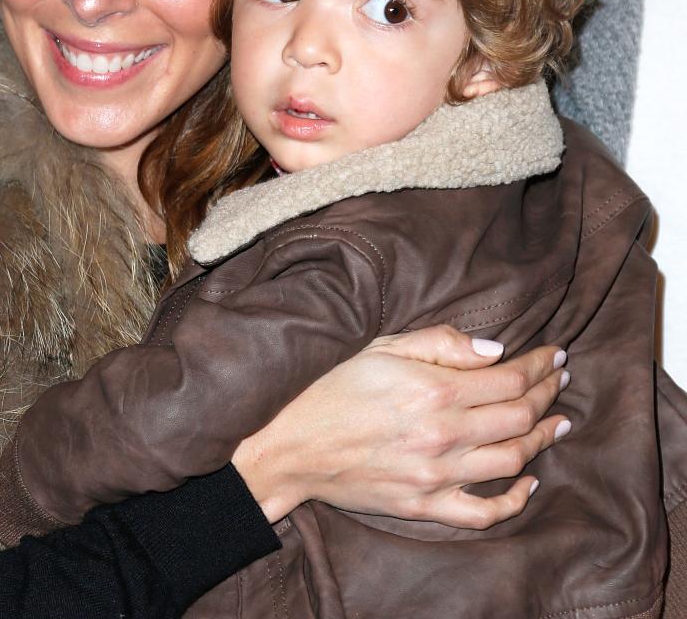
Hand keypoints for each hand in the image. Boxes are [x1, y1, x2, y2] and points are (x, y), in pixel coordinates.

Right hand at [232, 325, 569, 528]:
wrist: (296, 447)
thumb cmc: (336, 390)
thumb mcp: (380, 348)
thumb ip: (439, 343)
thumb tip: (494, 351)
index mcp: (433, 389)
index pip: (509, 379)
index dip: (539, 367)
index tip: (555, 357)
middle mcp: (442, 433)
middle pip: (520, 417)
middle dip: (548, 396)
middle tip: (559, 383)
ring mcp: (437, 474)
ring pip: (513, 461)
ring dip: (543, 440)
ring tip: (558, 424)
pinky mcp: (426, 505)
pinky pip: (485, 511)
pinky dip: (515, 500)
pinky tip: (529, 482)